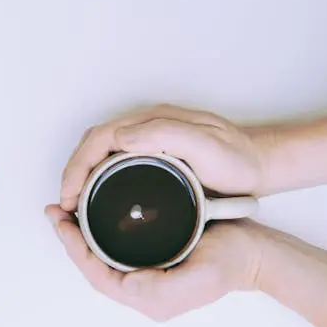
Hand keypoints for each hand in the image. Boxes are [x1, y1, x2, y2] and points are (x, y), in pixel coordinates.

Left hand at [45, 205, 263, 320]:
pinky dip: (97, 231)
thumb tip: (129, 284)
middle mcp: (142, 290)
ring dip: (80, 234)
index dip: (74, 249)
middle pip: (93, 265)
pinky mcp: (153, 259)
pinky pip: (115, 248)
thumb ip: (164, 287)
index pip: (96, 274)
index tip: (61, 222)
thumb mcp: (202, 276)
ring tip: (65, 211)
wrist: (256, 252)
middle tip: (54, 212)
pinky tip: (92, 214)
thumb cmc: (232, 261)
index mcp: (148, 297)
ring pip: (101, 256)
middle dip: (70, 240)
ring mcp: (146, 275)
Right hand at [60, 104, 267, 210]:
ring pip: (101, 153)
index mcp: (152, 122)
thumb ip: (164, 135)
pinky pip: (114, 162)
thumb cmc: (238, 159)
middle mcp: (146, 127)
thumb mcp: (205, 146)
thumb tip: (119, 137)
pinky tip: (97, 197)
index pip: (99, 139)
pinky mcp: (154, 154)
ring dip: (82, 175)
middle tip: (65, 204)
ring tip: (74, 204)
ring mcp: (150, 140)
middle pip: (93, 144)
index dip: (78, 166)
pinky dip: (97, 178)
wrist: (262, 165)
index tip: (69, 195)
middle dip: (72, 172)